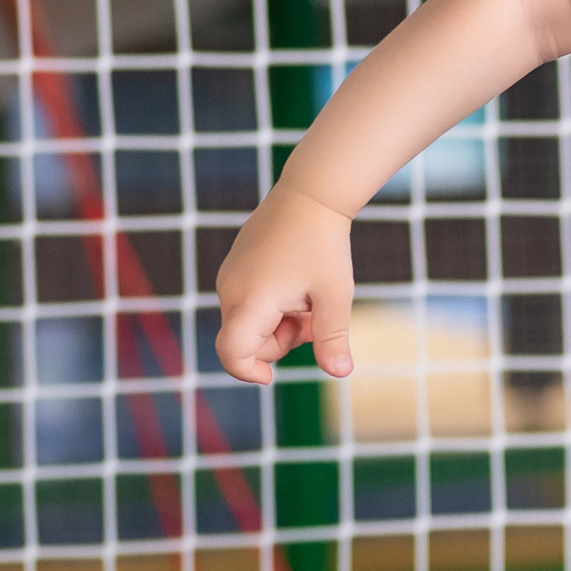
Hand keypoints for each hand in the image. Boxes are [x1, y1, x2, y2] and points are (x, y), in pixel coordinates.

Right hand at [215, 181, 356, 384]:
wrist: (311, 193)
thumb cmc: (324, 244)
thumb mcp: (334, 296)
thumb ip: (332, 338)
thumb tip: (340, 372)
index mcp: (250, 301)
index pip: (231, 354)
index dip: (248, 372)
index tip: (271, 377)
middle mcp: (230, 290)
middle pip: (248, 342)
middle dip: (282, 340)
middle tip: (314, 315)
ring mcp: (230, 276)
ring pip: (252, 322)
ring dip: (282, 321)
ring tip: (308, 295)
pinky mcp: (236, 266)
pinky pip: (251, 301)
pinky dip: (275, 304)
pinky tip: (297, 281)